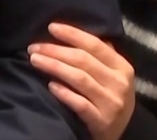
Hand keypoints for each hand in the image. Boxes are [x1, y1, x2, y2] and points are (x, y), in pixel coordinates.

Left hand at [29, 23, 134, 139]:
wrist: (118, 133)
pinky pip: (79, 104)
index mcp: (122, 66)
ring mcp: (110, 101)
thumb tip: (79, 36)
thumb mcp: (115, 76)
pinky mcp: (101, 120)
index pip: (96, 45)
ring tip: (35, 60)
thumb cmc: (111, 98)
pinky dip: (64, 93)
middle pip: (84, 60)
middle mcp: (118, 82)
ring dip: (55, 67)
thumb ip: (103, 57)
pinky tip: (50, 86)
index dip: (73, 34)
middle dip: (56, 51)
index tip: (51, 27)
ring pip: (80, 79)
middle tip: (34, 47)